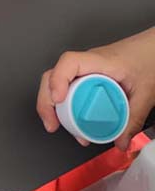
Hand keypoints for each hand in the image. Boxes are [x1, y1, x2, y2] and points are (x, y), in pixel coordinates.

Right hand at [37, 28, 154, 149]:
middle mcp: (87, 62)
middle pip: (53, 75)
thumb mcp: (145, 94)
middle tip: (52, 123)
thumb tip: (121, 142)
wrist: (153, 48)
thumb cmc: (149, 59)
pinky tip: (70, 118)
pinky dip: (63, 103)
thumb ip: (134, 120)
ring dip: (52, 103)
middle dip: (46, 101)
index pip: (69, 63)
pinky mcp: (86, 74)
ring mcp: (85, 68)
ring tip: (57, 125)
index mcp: (101, 61)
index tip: (58, 100)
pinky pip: (67, 86)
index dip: (58, 80)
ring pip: (56, 81)